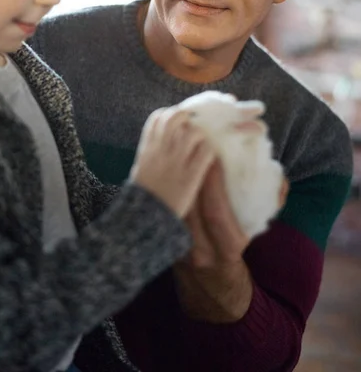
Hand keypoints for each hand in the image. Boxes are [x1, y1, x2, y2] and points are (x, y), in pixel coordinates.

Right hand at [131, 107, 215, 217]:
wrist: (145, 217)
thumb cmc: (143, 195)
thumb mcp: (140, 167)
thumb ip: (151, 152)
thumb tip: (162, 140)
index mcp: (147, 147)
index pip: (157, 117)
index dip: (168, 114)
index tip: (176, 123)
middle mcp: (161, 149)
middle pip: (176, 117)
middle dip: (186, 118)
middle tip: (192, 128)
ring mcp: (176, 161)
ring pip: (194, 132)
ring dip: (200, 136)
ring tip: (200, 146)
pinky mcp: (191, 175)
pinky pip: (206, 152)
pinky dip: (209, 152)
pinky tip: (207, 159)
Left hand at [174, 155, 288, 321]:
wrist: (214, 292)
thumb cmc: (239, 252)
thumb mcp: (256, 233)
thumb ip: (269, 205)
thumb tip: (278, 178)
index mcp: (228, 249)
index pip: (215, 213)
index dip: (213, 185)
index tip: (211, 158)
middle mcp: (201, 252)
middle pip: (190, 209)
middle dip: (189, 178)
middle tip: (188, 150)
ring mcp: (179, 250)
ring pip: (172, 211)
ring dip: (173, 183)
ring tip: (175, 157)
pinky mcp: (165, 245)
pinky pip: (164, 216)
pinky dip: (165, 194)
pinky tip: (166, 174)